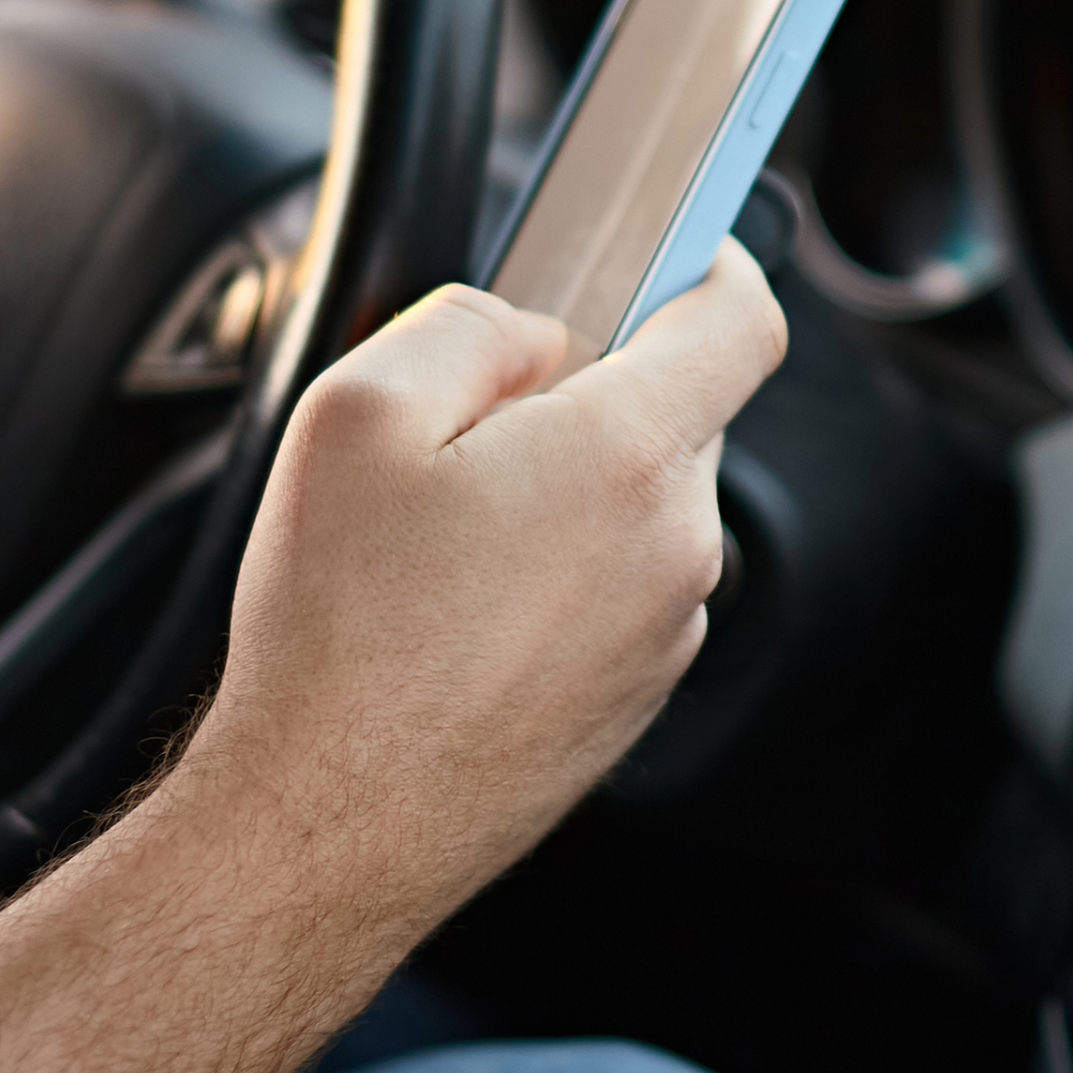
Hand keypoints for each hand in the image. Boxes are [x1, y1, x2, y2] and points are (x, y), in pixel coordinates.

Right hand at [179, 241, 788, 926]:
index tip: (679, 250)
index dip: (713, 264)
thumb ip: (469, 327)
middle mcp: (673, 548)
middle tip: (464, 432)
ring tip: (438, 547)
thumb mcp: (357, 413)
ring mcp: (662, 632)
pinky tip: (453, 615)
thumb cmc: (339, 634)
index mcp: (624, 458)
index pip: (741, 322)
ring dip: (563, 494)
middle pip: (672, 415)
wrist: (331, 822)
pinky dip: (554, 576)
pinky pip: (614, 591)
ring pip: (637, 508)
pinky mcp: (632, 697)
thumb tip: (535, 332)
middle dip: (587, 396)